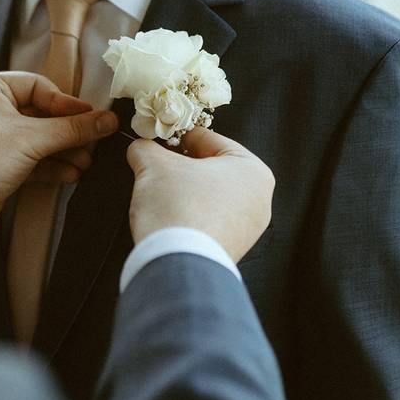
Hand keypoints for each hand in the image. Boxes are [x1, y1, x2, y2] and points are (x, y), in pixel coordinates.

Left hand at [0, 72, 117, 246]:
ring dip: (64, 151)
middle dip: (68, 131)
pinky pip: (33, 160)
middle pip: (42, 114)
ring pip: (40, 140)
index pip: (38, 87)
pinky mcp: (0, 165)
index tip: (91, 117)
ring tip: (86, 162)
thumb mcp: (31, 139)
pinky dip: (52, 167)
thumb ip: (72, 129)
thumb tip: (109, 120)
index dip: (65, 102)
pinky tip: (71, 175)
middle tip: (95, 140)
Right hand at [126, 128, 274, 262]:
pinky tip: (169, 214)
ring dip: (183, 189)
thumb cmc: (178, 208)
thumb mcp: (154, 166)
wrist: (177, 264)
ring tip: (158, 190)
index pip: (208, 139)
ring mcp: (248, 228)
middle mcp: (259, 199)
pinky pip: (209, 220)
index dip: (177, 135)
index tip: (158, 137)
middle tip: (155, 163)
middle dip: (180, 165)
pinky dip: (190, 213)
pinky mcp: (232, 248)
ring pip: (209, 195)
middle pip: (210, 168)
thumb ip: (146, 149)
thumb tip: (141, 148)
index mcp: (252, 170)